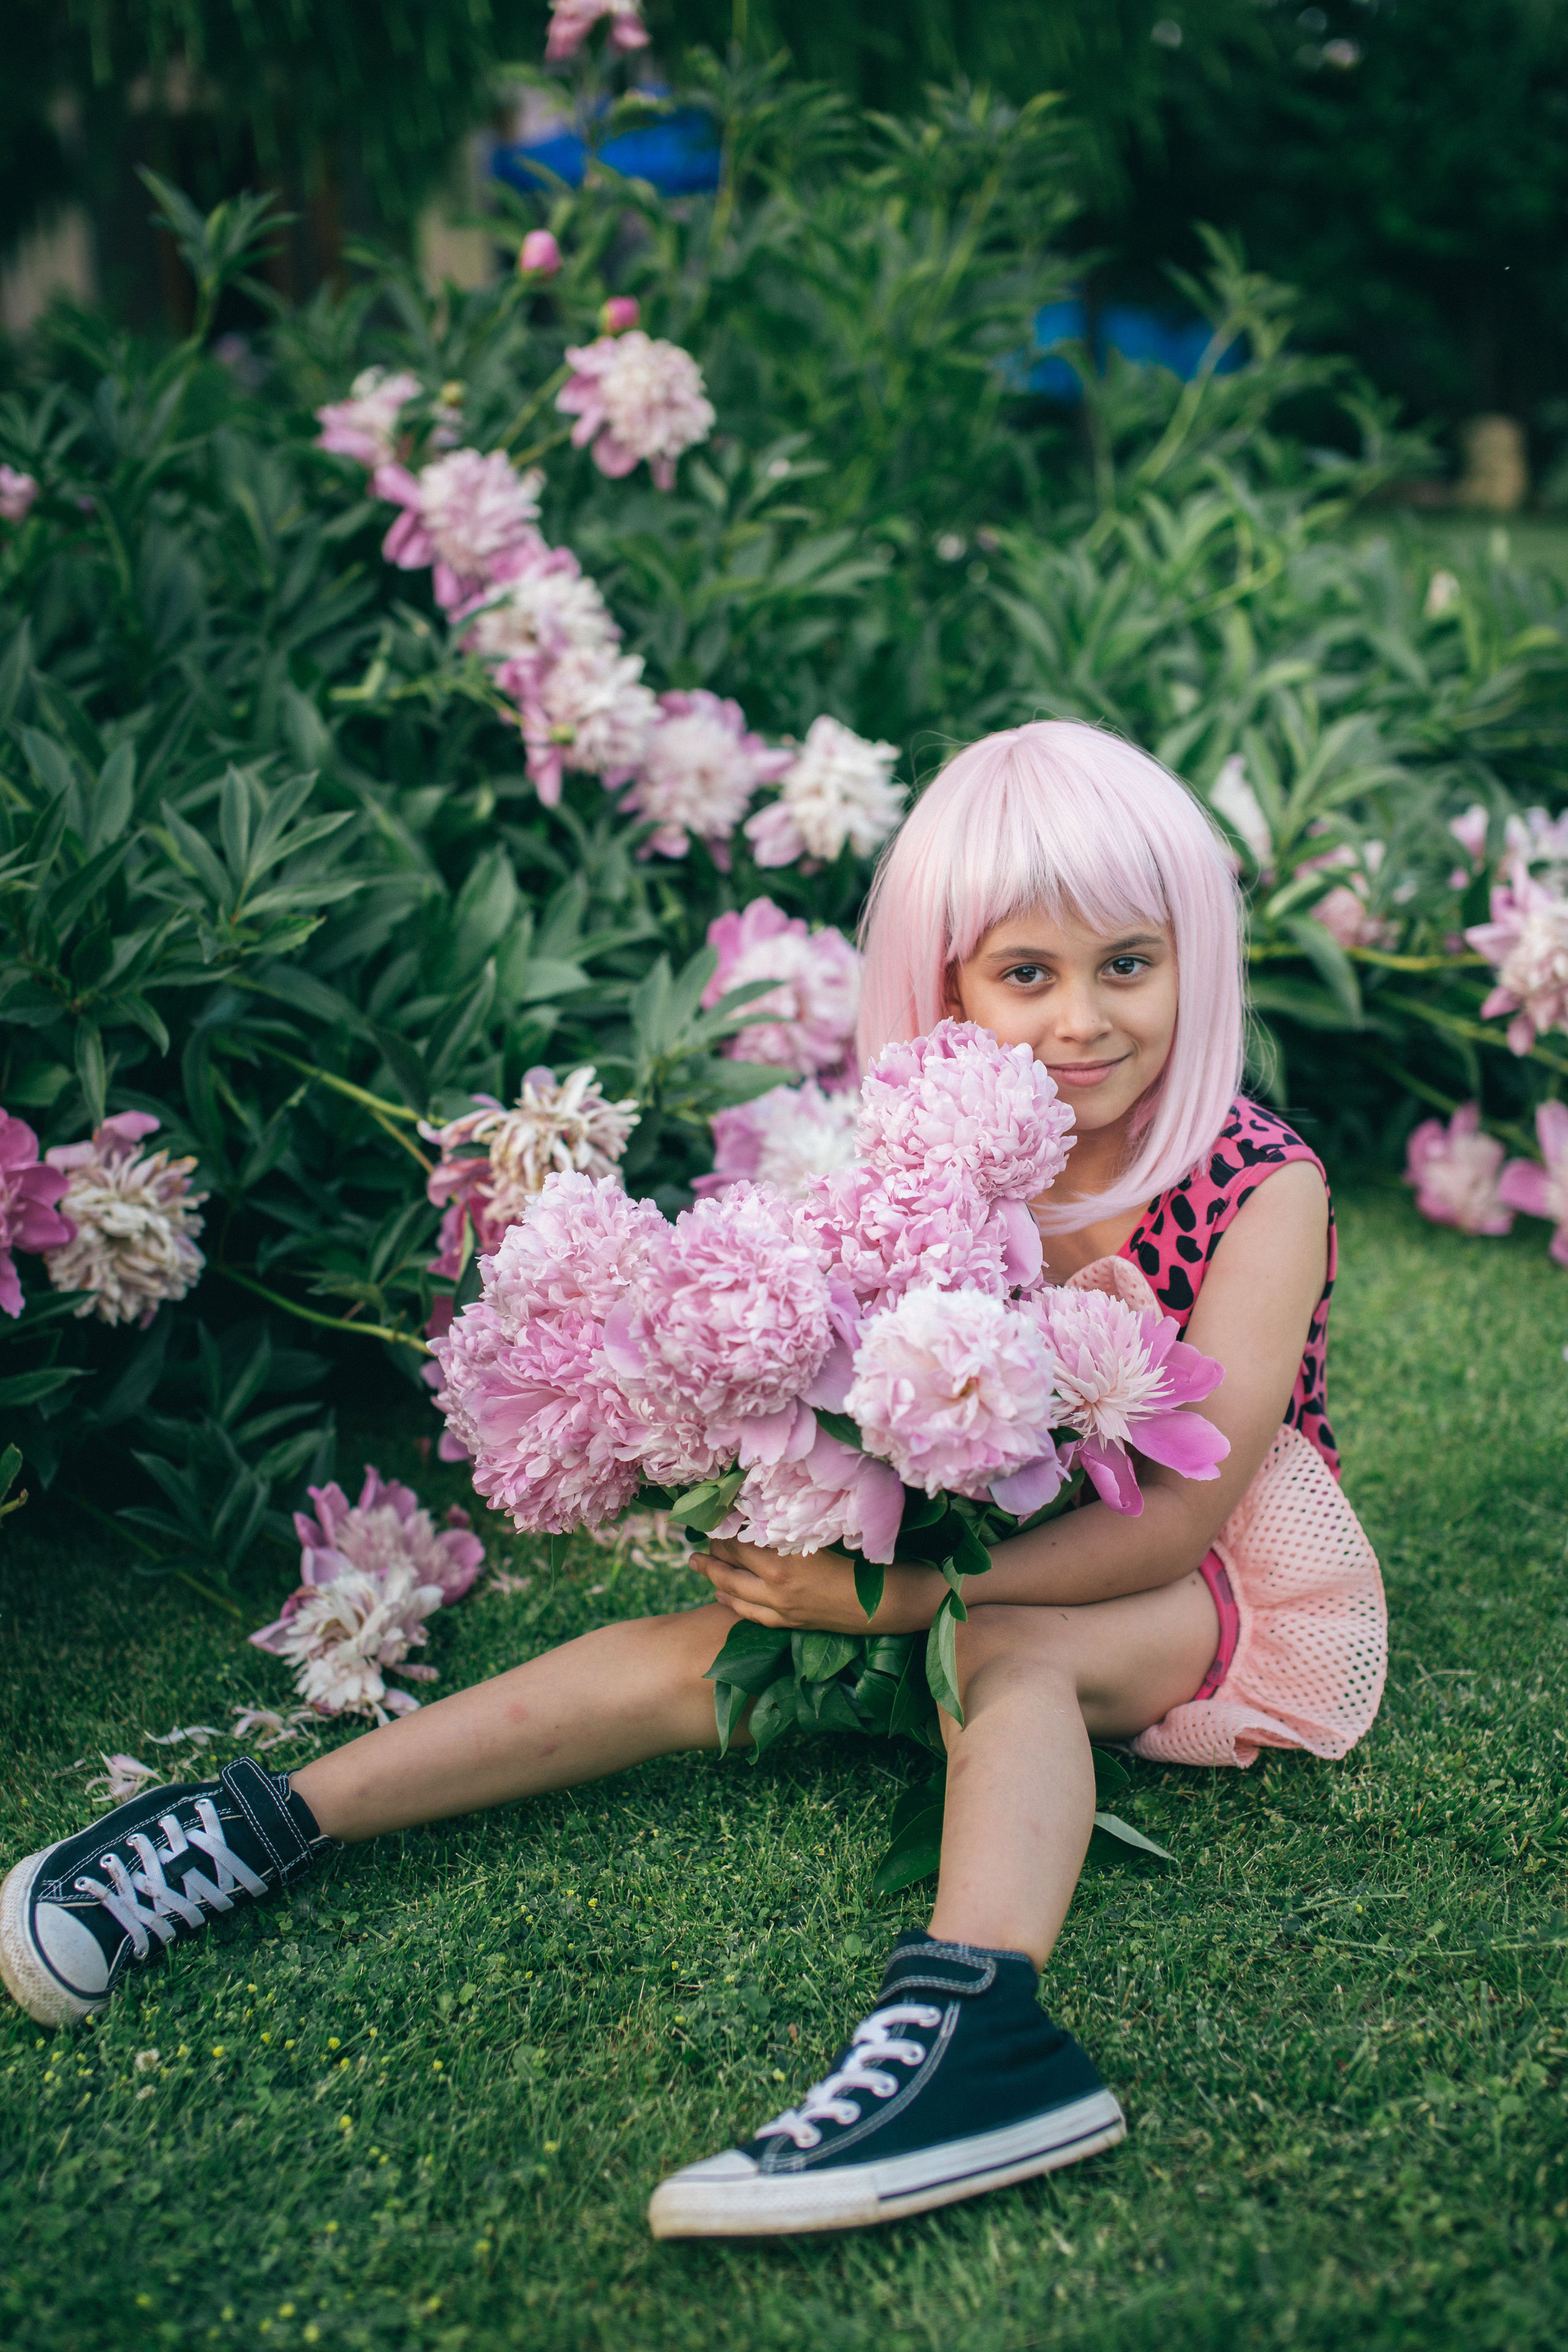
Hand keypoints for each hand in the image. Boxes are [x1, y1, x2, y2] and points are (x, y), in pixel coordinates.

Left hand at [690, 1536, 876, 1633]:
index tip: (712, 1520)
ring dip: (714, 1579)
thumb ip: (791, 1527)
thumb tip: (766, 1510)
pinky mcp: (792, 1623)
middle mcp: (776, 1588)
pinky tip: (722, 1596)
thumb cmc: (862, 1560)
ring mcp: (782, 1609)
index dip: (722, 1532)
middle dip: (710, 1556)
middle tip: (696, 1544)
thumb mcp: (824, 1535)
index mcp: (783, 1562)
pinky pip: (752, 1615)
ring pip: (735, 1595)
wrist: (886, 1602)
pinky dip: (732, 1604)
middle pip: (730, 1570)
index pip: (738, 1545)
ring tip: (698, 1565)